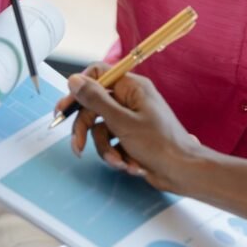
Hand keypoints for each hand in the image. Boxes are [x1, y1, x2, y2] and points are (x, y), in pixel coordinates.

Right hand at [59, 69, 199, 192]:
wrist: (182, 171)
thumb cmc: (158, 144)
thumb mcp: (122, 122)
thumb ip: (96, 100)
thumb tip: (74, 80)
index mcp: (131, 86)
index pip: (98, 75)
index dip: (79, 90)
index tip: (64, 109)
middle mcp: (130, 99)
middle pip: (94, 106)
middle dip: (86, 130)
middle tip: (77, 147)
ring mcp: (130, 118)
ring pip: (101, 129)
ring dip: (106, 149)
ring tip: (119, 161)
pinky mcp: (131, 137)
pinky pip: (111, 143)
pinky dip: (116, 155)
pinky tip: (130, 165)